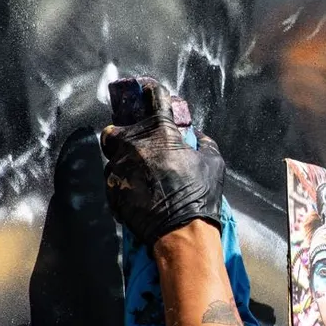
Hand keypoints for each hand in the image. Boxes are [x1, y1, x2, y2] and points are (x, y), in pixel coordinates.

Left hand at [100, 78, 224, 245]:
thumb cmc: (199, 195)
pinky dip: (124, 182)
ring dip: (124, 161)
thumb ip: (204, 143)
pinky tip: (139, 192)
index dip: (154, 94)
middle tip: (138, 143)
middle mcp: (133, 146)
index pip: (154, 100)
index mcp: (159, 132)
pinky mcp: (112, 190)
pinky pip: (114, 180)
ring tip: (141, 174)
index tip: (152, 93)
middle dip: (123, 133)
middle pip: (115, 129)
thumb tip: (198, 136)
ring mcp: (118, 169)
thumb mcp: (213, 163)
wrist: (181, 231)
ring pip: (112, 157)